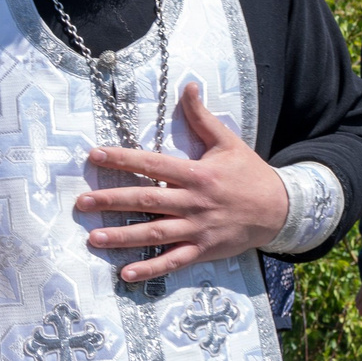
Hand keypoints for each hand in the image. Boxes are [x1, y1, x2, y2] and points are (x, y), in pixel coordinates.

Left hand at [78, 83, 289, 283]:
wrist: (279, 209)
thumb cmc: (249, 174)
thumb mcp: (228, 142)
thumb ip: (202, 117)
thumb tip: (187, 86)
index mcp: (196, 173)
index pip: (153, 164)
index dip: (123, 159)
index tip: (95, 156)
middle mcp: (194, 202)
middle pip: (147, 200)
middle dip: (112, 201)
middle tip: (82, 203)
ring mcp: (197, 229)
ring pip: (155, 233)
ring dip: (123, 237)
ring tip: (94, 238)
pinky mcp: (203, 250)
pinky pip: (173, 260)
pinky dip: (150, 269)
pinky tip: (126, 274)